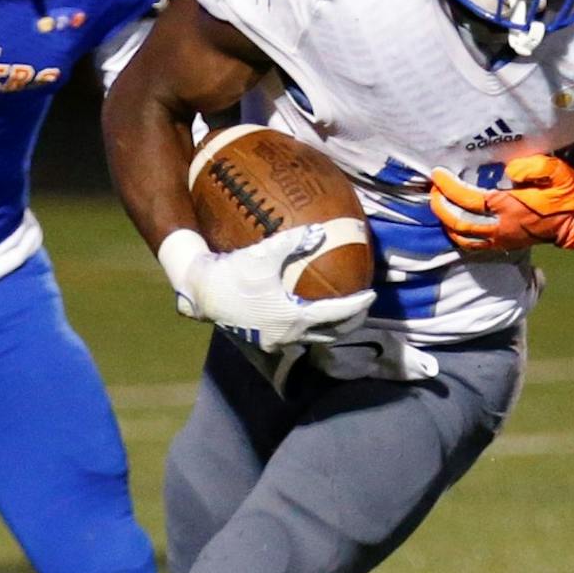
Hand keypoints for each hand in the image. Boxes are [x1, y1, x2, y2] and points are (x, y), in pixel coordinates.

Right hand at [161, 224, 372, 351]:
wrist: (202, 294)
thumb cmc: (233, 274)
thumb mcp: (263, 255)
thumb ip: (293, 242)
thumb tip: (320, 231)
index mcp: (295, 317)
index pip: (336, 314)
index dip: (357, 305)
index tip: (371, 295)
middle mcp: (289, 334)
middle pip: (331, 334)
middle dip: (350, 322)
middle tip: (361, 309)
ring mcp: (276, 341)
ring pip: (312, 339)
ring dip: (329, 329)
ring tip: (339, 316)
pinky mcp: (263, 340)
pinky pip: (294, 337)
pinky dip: (308, 329)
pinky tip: (305, 315)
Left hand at [428, 155, 573, 254]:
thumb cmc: (568, 193)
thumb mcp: (556, 172)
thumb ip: (532, 167)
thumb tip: (508, 170)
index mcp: (510, 206)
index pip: (469, 199)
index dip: (449, 187)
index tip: (437, 174)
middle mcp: (501, 226)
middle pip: (459, 221)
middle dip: (440, 206)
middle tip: (433, 190)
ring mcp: (502, 238)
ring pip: (463, 237)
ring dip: (446, 222)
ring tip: (440, 206)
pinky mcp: (505, 245)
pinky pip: (474, 246)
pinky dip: (459, 237)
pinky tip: (454, 224)